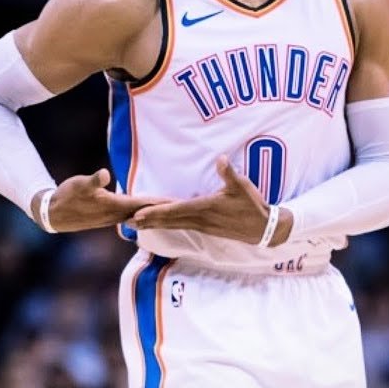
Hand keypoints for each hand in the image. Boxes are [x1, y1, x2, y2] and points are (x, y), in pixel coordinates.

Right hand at [31, 168, 169, 232]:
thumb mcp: (79, 184)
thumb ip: (93, 180)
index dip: (161, 202)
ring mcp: (112, 218)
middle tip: (184, 207)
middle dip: (164, 210)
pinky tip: (147, 212)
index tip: (179, 202)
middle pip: (146, 212)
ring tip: (170, 210)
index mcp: (114, 206)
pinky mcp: (107, 217)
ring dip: (154, 213)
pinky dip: (142, 213)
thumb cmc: (67, 196)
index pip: (144, 204)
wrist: (52, 214)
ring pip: (140, 215)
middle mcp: (116, 215)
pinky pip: (131, 215)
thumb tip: (104, 175)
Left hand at [127, 155, 293, 245]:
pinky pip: (180, 226)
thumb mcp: (242, 187)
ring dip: (153, 224)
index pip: (175, 210)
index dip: (155, 212)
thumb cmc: (252, 206)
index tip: (138, 214)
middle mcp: (199, 219)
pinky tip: (159, 225)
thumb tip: (220, 159)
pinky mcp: (205, 228)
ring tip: (135, 224)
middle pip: (168, 220)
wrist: (263, 229)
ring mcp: (202, 225)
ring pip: (172, 225)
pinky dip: (166, 225)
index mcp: (205, 208)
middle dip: (146, 221)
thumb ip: (229, 173)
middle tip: (125, 221)